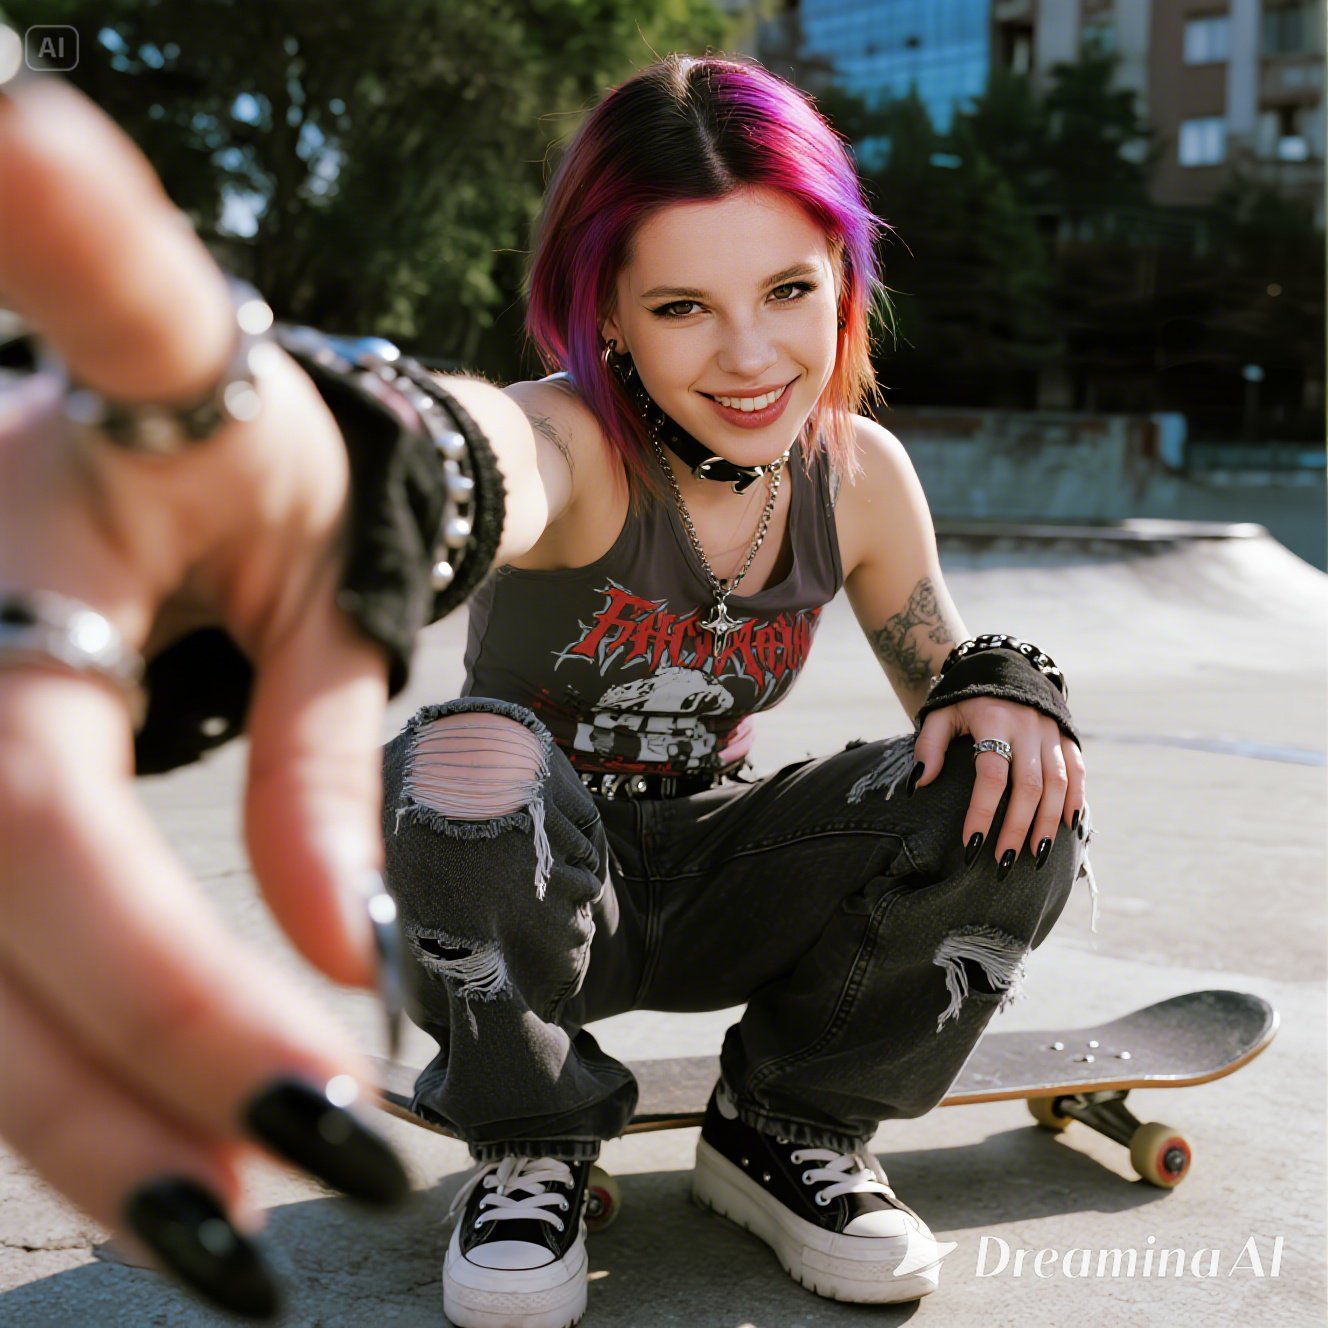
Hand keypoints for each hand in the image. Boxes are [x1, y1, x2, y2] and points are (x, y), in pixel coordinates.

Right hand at [0, 74, 405, 1317]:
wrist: (159, 378)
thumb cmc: (260, 451)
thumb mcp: (322, 576)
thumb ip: (321, 762)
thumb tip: (354, 954)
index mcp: (4, 592)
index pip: (40, 825)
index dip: (166, 984)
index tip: (329, 1097)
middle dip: (110, 1108)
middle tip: (270, 1222)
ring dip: (64, 1120)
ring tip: (217, 1212)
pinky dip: (29, 1058)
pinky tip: (129, 1128)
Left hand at [910, 697, 1085, 876]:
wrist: (1005, 666)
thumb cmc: (966, 699)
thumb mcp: (940, 714)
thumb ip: (928, 746)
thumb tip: (920, 783)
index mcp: (994, 720)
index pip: (991, 773)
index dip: (983, 811)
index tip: (971, 844)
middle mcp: (1028, 727)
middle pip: (1029, 785)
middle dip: (1017, 827)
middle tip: (1002, 861)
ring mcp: (1051, 731)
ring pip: (1057, 783)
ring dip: (1048, 822)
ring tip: (1036, 855)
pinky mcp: (1067, 735)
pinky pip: (1077, 771)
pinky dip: (1075, 799)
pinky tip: (1069, 827)